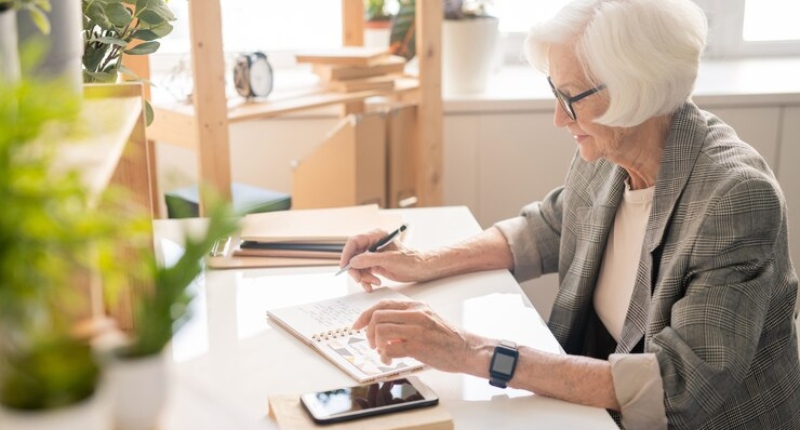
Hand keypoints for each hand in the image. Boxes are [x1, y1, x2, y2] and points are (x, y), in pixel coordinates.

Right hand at [339, 229, 438, 290]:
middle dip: (355, 269)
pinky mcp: (374, 265)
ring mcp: (373, 255)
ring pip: (357, 266)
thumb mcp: (389, 260)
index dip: (347, 253)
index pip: (354, 241)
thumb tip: (352, 262)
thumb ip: (369, 260)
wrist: (420, 269)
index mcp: (376, 236)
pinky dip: (366, 280)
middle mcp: (372, 244)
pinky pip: (363, 272)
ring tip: (374, 283)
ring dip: (362, 277)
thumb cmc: (410, 261)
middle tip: (360, 280)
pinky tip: (372, 285)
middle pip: (353, 256)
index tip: (344, 266)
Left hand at [351, 299, 469, 372]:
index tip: (356, 326)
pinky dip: (384, 356)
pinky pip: (389, 348)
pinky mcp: (418, 346)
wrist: (467, 349)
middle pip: (377, 316)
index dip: (364, 315)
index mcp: (416, 306)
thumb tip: (382, 329)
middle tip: (372, 344)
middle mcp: (415, 314)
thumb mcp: (427, 319)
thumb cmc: (447, 338)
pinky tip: (390, 360)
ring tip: (383, 353)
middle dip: (368, 332)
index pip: (382, 304)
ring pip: (380, 331)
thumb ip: (406, 320)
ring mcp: (416, 329)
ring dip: (376, 344)